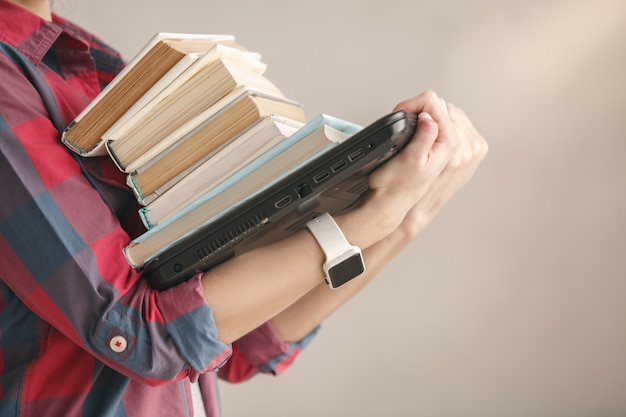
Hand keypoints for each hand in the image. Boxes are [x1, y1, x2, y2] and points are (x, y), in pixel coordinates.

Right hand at [365, 91, 460, 231]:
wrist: (398, 203)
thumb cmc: (396, 184)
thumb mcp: (408, 159)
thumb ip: (423, 135)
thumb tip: (428, 116)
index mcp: (452, 143)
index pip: (434, 103)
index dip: (411, 104)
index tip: (398, 113)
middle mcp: (463, 145)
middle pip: (442, 107)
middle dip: (421, 111)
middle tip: (404, 124)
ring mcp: (464, 148)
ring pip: (446, 114)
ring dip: (429, 118)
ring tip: (414, 130)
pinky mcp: (460, 150)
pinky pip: (449, 125)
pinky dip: (435, 126)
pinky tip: (424, 135)